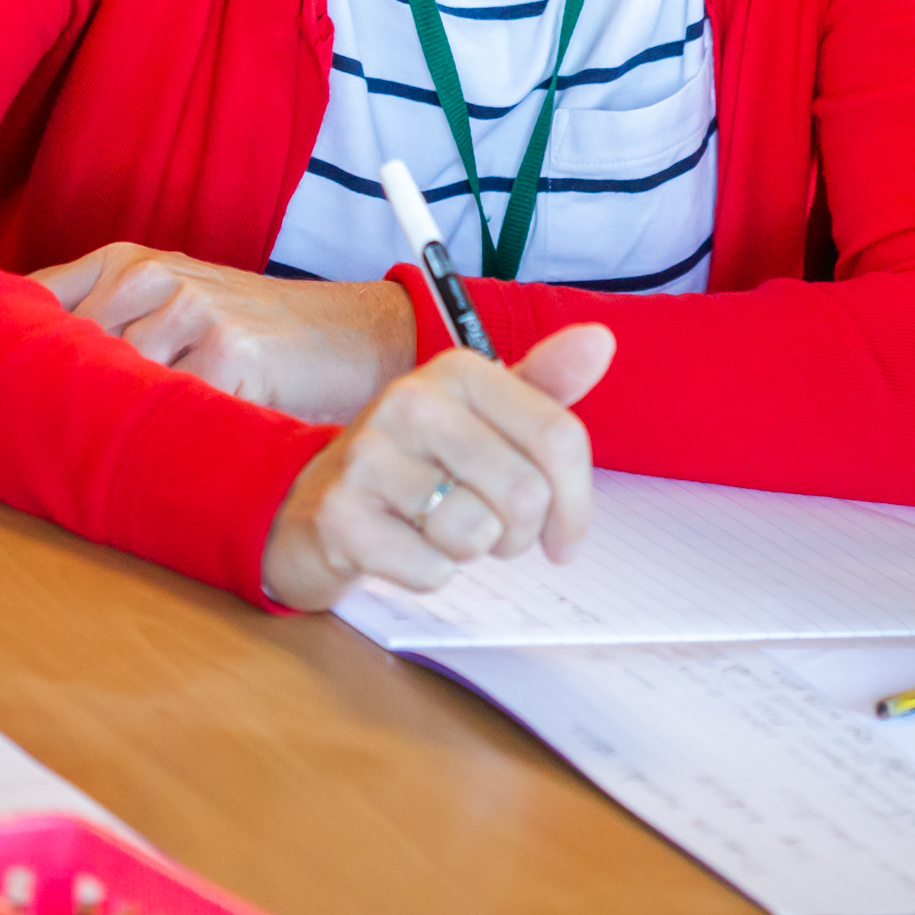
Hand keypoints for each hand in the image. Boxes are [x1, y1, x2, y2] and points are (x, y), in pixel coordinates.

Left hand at [35, 242, 411, 423]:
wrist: (355, 335)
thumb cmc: (256, 331)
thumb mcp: (175, 304)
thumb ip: (107, 323)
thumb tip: (15, 380)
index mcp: (127, 260)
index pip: (33, 300)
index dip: (1, 352)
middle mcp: (152, 274)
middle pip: (60, 349)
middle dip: (47, 401)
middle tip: (35, 445)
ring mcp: (191, 308)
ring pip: (110, 381)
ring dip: (103, 426)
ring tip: (106, 458)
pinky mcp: (229, 350)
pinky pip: (167, 408)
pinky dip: (158, 439)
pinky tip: (163, 453)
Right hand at [259, 324, 616, 609]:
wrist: (314, 504)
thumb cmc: (419, 461)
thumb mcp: (484, 417)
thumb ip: (545, 384)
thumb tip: (600, 341)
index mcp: (459, 370)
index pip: (560, 438)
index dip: (577, 503)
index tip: (566, 535)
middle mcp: (412, 401)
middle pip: (525, 494)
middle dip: (520, 533)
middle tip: (491, 530)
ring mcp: (369, 455)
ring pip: (477, 533)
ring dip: (472, 551)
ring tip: (442, 530)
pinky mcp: (341, 514)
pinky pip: (432, 570)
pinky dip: (430, 573)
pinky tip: (404, 546)